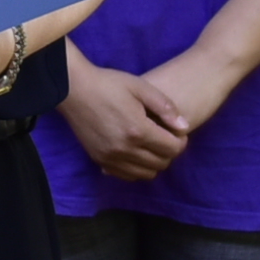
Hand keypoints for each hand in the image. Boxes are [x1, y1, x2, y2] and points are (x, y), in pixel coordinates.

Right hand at [61, 61, 188, 186]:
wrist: (74, 89)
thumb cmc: (109, 84)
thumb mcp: (141, 87)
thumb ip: (166, 107)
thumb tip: (184, 126)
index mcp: (138, 130)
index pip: (173, 149)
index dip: (181, 141)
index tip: (177, 132)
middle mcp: (125, 149)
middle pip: (162, 163)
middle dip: (169, 151)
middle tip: (165, 137)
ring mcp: (111, 158)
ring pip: (146, 174)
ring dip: (154, 162)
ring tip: (150, 145)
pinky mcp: (100, 161)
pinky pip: (127, 176)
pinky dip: (137, 168)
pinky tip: (135, 152)